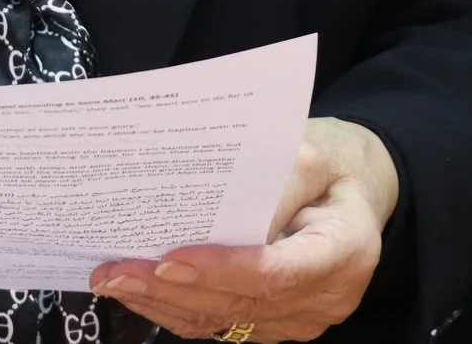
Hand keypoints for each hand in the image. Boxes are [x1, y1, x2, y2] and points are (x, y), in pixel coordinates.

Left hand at [91, 116, 399, 341]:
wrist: (358, 188)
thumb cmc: (334, 163)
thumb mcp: (312, 148)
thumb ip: (272, 179)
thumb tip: (214, 213)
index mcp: (346, 249)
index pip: (277, 272)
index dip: (221, 271)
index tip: (167, 260)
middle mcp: (328, 296)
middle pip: (242, 302)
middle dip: (172, 289)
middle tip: (114, 270)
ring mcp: (304, 317)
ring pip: (227, 320)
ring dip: (165, 304)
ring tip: (113, 279)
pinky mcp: (280, 323)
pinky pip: (227, 323)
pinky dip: (181, 309)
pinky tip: (142, 291)